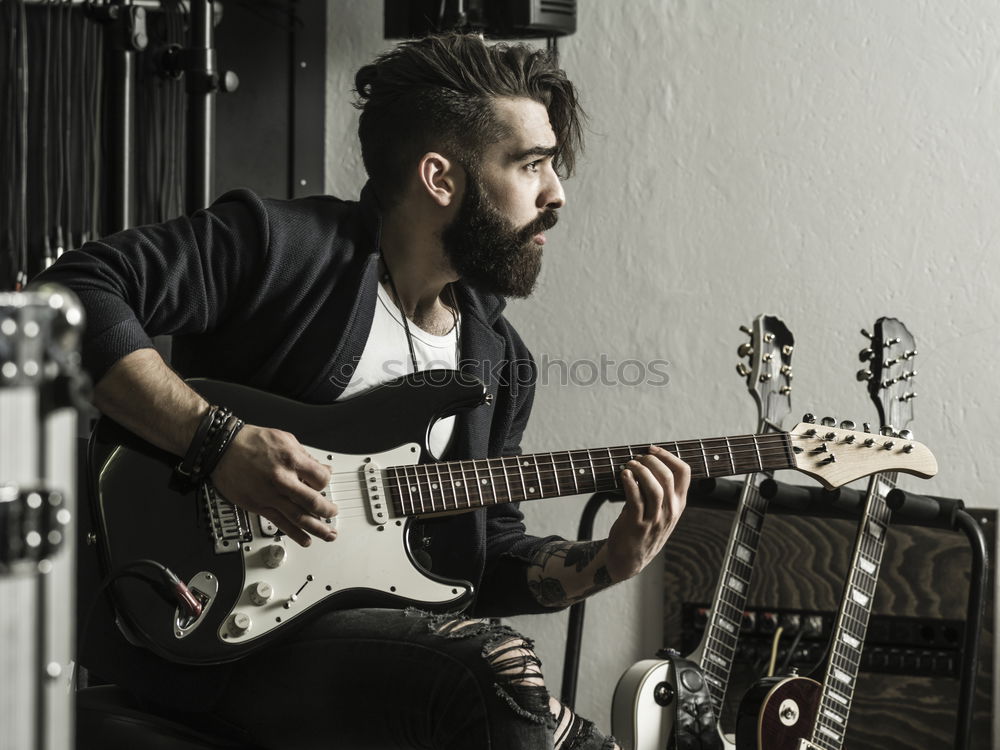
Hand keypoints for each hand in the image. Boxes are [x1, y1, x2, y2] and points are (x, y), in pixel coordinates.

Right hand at [210, 425, 336, 546]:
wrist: (221, 448)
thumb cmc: (251, 442)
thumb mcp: (285, 439)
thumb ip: (306, 457)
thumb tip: (323, 468)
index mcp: (291, 460)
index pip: (321, 479)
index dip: (326, 482)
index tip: (323, 484)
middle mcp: (282, 479)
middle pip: (312, 502)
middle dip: (327, 511)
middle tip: (333, 514)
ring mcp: (269, 495)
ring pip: (298, 517)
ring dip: (316, 528)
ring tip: (328, 535)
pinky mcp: (258, 506)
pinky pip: (280, 523)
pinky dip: (294, 534)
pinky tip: (305, 539)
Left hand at [605, 444, 689, 581]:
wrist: (630, 558)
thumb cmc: (643, 528)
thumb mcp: (661, 510)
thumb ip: (660, 489)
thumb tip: (647, 460)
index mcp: (678, 504)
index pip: (684, 473)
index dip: (668, 456)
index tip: (652, 448)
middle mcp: (670, 511)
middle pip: (667, 477)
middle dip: (651, 461)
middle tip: (637, 458)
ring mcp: (655, 519)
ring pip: (654, 488)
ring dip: (641, 470)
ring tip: (629, 465)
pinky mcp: (637, 525)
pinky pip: (635, 500)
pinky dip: (630, 483)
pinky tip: (624, 475)